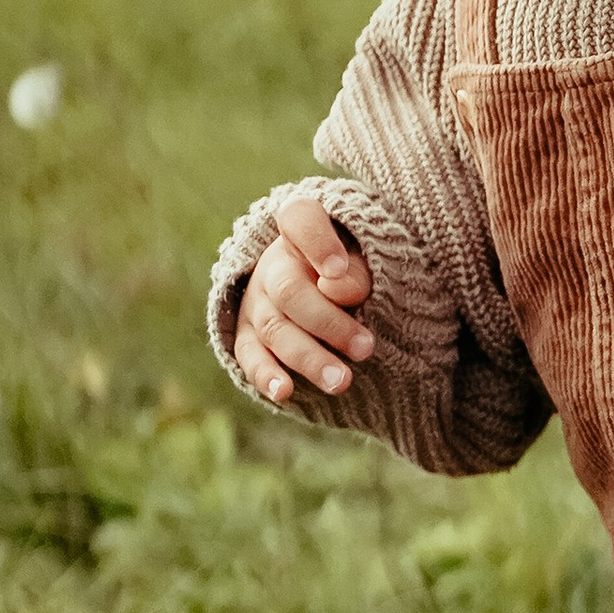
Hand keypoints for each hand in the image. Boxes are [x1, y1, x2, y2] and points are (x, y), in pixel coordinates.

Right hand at [234, 196, 374, 403]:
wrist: (327, 290)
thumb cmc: (353, 270)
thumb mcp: (363, 259)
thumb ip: (356, 271)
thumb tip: (336, 289)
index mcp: (302, 231)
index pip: (301, 219)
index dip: (317, 243)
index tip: (339, 268)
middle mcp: (272, 265)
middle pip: (289, 290)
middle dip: (328, 323)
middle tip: (365, 348)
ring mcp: (256, 302)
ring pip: (276, 329)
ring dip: (309, 358)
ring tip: (341, 381)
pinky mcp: (248, 336)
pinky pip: (250, 356)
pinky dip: (266, 375)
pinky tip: (284, 393)